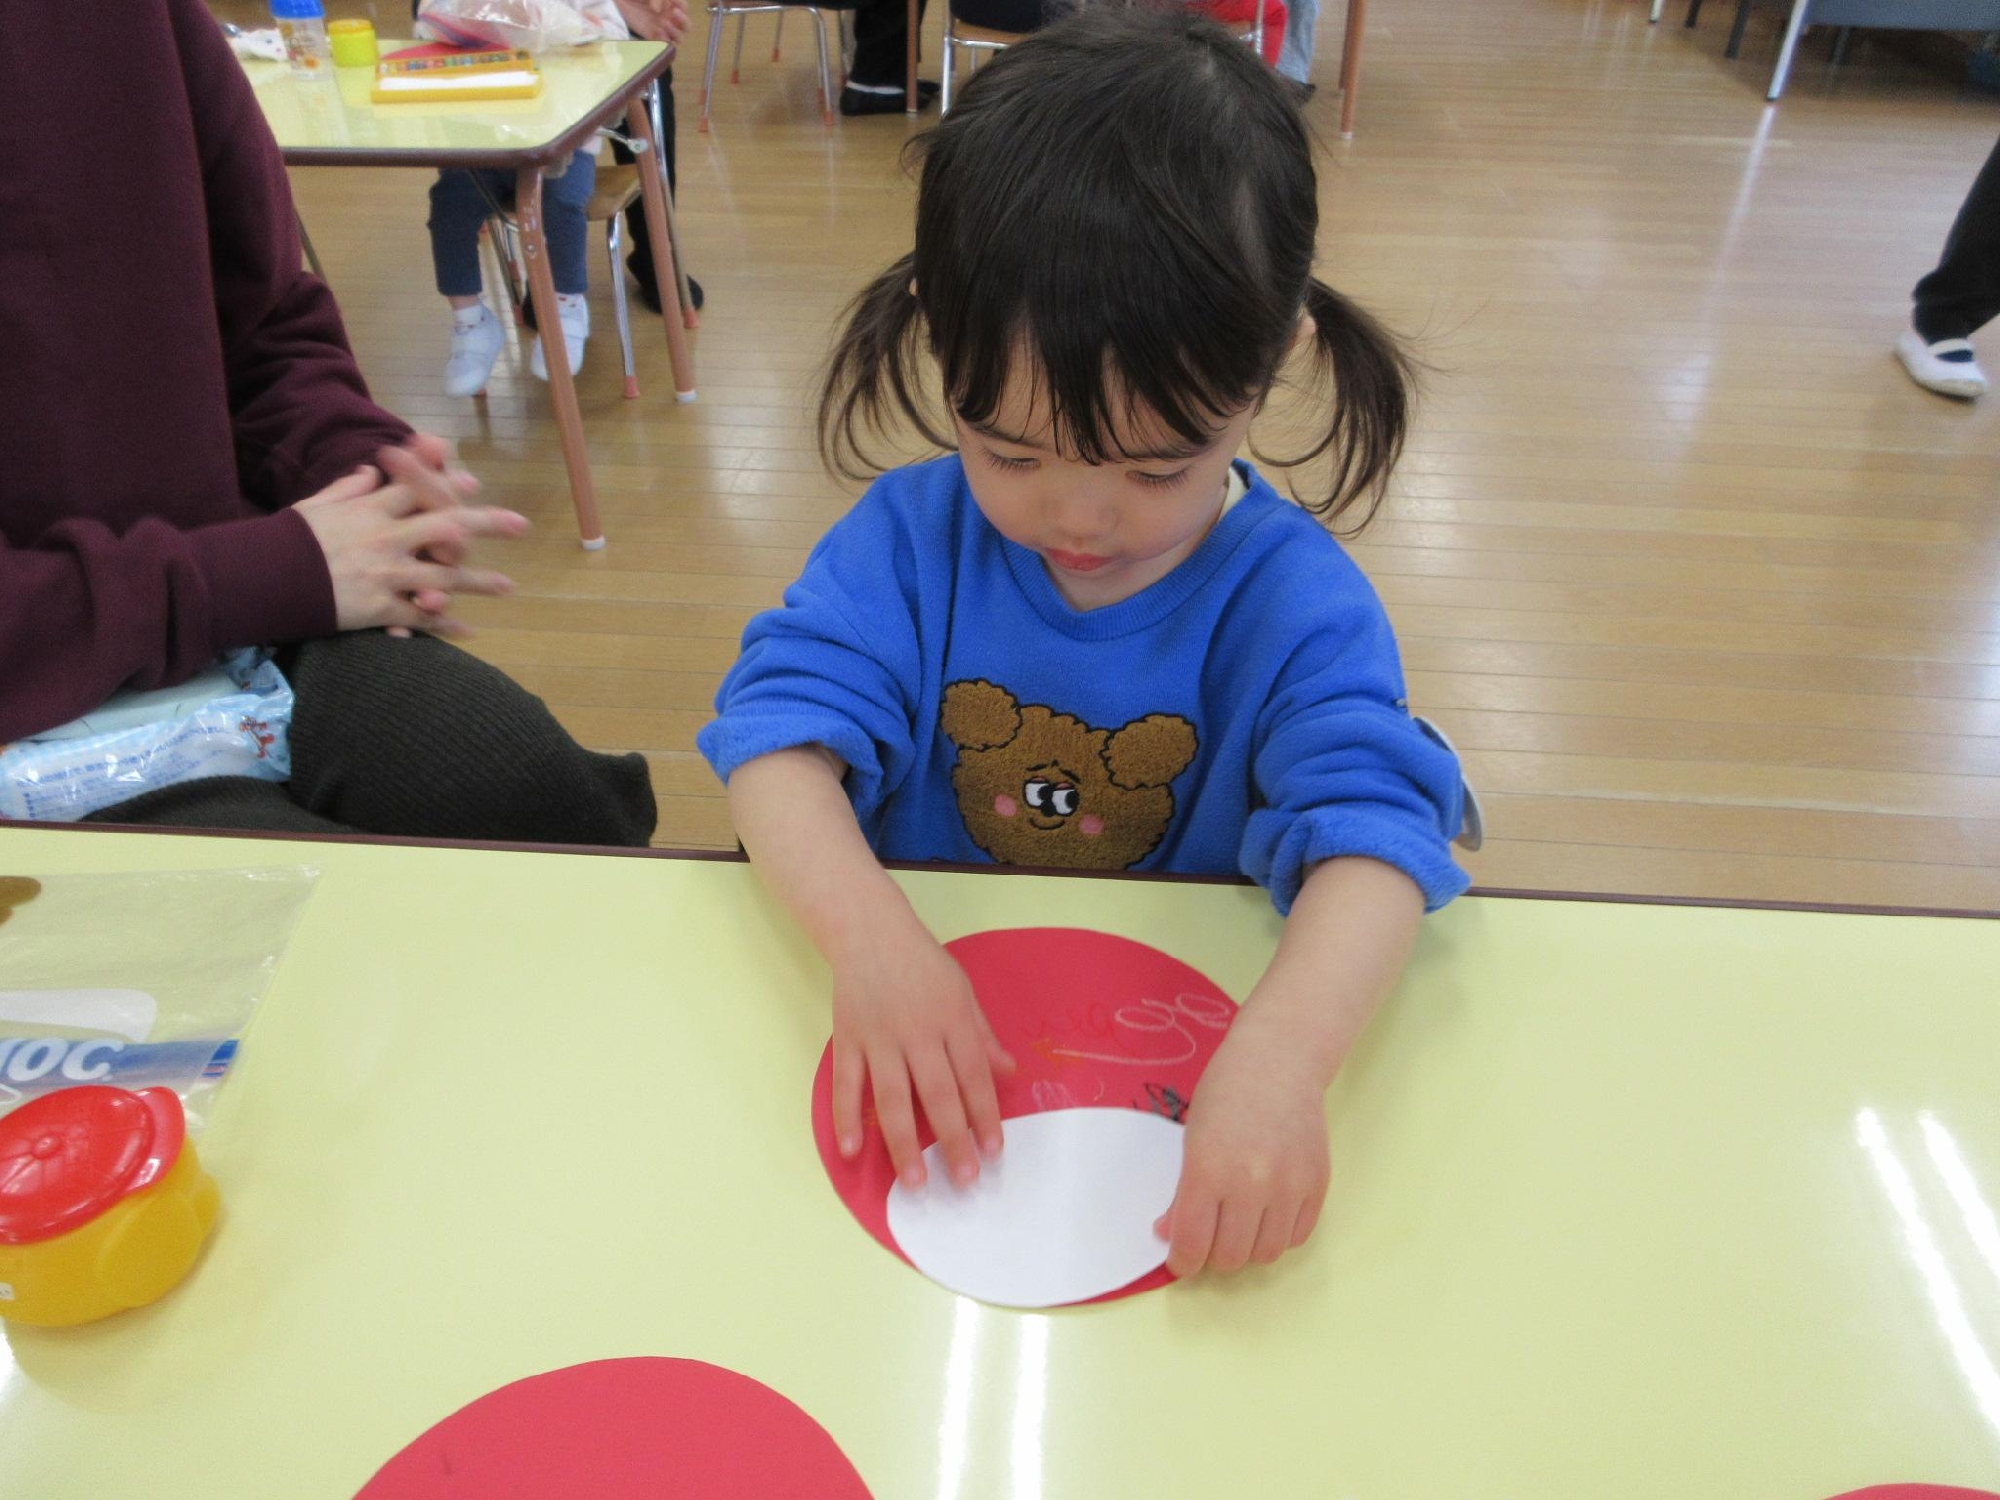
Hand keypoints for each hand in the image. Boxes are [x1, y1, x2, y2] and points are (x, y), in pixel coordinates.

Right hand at [296, 451, 525, 635]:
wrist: (260, 579)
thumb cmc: (286, 540)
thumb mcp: (315, 505)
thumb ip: (347, 487)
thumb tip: (370, 469)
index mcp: (371, 508)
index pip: (419, 488)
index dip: (448, 483)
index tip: (473, 482)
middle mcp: (386, 537)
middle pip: (447, 524)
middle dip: (487, 523)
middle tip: (521, 525)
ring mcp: (386, 574)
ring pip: (444, 576)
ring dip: (479, 581)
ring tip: (508, 586)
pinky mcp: (380, 607)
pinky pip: (421, 618)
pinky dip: (444, 625)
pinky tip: (468, 631)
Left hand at [612, 0, 681, 41]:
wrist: (619, 2)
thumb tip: (657, 11)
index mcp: (670, 4)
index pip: (683, 7)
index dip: (681, 5)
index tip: (673, 3)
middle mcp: (669, 17)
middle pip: (686, 25)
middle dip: (683, 20)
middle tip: (674, 13)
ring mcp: (662, 29)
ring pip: (678, 37)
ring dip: (674, 31)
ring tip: (663, 23)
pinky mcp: (653, 37)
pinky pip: (664, 44)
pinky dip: (663, 40)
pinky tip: (657, 32)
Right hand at [829, 913, 1014, 1191]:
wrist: (870, 933)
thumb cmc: (923, 965)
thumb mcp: (963, 992)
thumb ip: (982, 1036)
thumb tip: (1010, 1074)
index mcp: (952, 1020)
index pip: (973, 1076)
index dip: (985, 1115)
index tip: (993, 1152)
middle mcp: (918, 1033)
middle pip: (937, 1094)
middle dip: (952, 1140)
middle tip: (963, 1181)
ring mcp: (879, 1039)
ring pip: (892, 1097)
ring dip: (902, 1143)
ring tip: (914, 1182)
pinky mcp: (848, 1041)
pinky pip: (848, 1085)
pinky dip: (847, 1118)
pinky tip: (853, 1151)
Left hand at [1157, 1012, 1329, 1276]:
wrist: (1279, 1061)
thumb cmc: (1225, 1094)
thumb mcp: (1191, 1138)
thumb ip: (1182, 1192)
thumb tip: (1170, 1236)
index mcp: (1207, 1169)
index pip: (1192, 1242)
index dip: (1183, 1261)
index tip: (1182, 1260)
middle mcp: (1250, 1183)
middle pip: (1230, 1256)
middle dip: (1213, 1256)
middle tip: (1210, 1238)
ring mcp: (1289, 1185)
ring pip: (1266, 1253)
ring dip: (1248, 1248)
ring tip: (1239, 1226)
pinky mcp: (1318, 1184)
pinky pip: (1297, 1237)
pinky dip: (1278, 1235)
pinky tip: (1267, 1215)